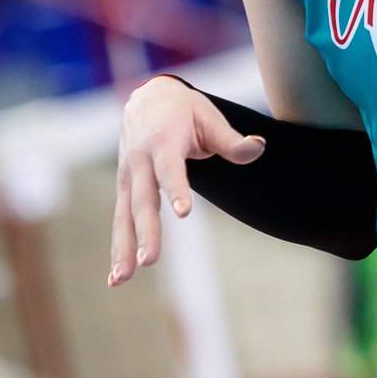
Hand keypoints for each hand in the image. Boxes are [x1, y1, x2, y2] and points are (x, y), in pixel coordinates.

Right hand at [108, 75, 264, 286]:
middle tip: (150, 260)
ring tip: (122, 279)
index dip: (177, 188)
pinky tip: (115, 278)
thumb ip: (232, 140)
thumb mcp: (210, 117)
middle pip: (143, 200)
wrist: (147, 98)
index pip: (170, 168)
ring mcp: (128, 176)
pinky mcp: (124, 188)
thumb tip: (260, 146)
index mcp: (163, 141)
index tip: (184, 212)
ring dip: (123, 248)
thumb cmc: (185, 111)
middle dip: (146, 231)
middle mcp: (140, 160)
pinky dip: (117, 248)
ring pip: (125, 216)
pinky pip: (120, 220)